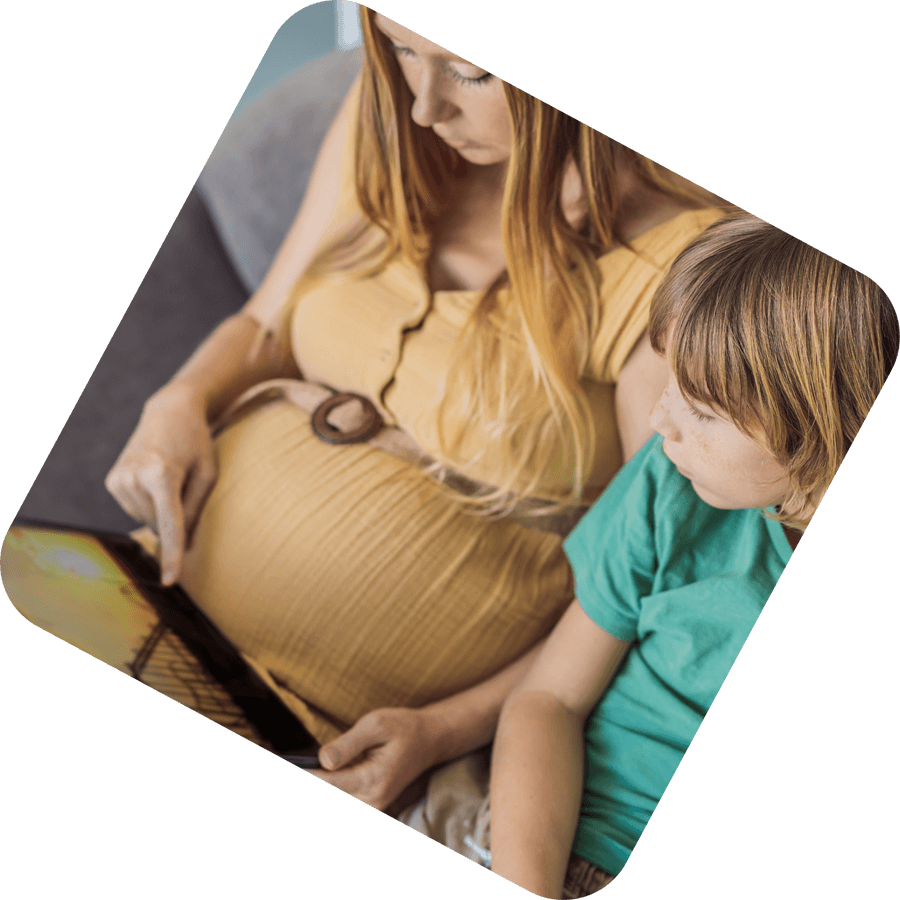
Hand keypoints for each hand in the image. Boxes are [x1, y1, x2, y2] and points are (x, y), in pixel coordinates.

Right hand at [105, 385, 217, 585]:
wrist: (170, 412)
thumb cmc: (196, 444)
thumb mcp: (208, 474)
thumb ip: (197, 511)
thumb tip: (183, 549)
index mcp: (162, 474)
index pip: (169, 524)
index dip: (171, 554)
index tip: (169, 580)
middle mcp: (134, 477)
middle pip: (160, 525)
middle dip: (177, 517)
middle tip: (184, 483)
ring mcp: (119, 479)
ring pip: (147, 521)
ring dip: (163, 510)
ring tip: (169, 477)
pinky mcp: (112, 482)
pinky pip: (137, 512)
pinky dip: (151, 504)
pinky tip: (155, 479)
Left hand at [303, 708, 441, 813]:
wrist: (429, 740)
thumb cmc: (403, 727)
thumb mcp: (376, 725)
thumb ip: (348, 744)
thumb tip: (322, 761)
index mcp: (373, 780)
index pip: (328, 783)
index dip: (307, 774)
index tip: (289, 763)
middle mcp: (372, 800)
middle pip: (331, 792)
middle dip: (314, 775)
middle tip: (294, 761)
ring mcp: (372, 804)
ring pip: (337, 793)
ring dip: (325, 779)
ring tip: (311, 761)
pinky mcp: (369, 803)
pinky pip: (344, 794)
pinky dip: (333, 782)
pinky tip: (327, 770)